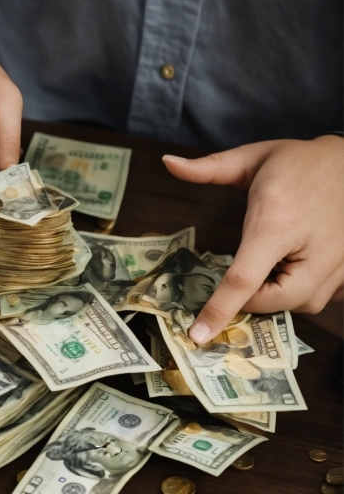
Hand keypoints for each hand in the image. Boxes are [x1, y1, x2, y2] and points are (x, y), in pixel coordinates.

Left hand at [163, 135, 343, 342]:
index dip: (218, 310)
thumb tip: (168, 163)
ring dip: (277, 293)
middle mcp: (313, 252)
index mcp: (278, 225)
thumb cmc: (299, 163)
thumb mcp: (252, 158)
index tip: (197, 335)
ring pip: (299, 305)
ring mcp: (338, 266)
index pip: (243, 281)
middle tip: (241, 275)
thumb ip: (208, 168)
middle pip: (272, 303)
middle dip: (250, 300)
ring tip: (274, 259)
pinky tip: (294, 262)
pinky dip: (300, 288)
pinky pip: (319, 298)